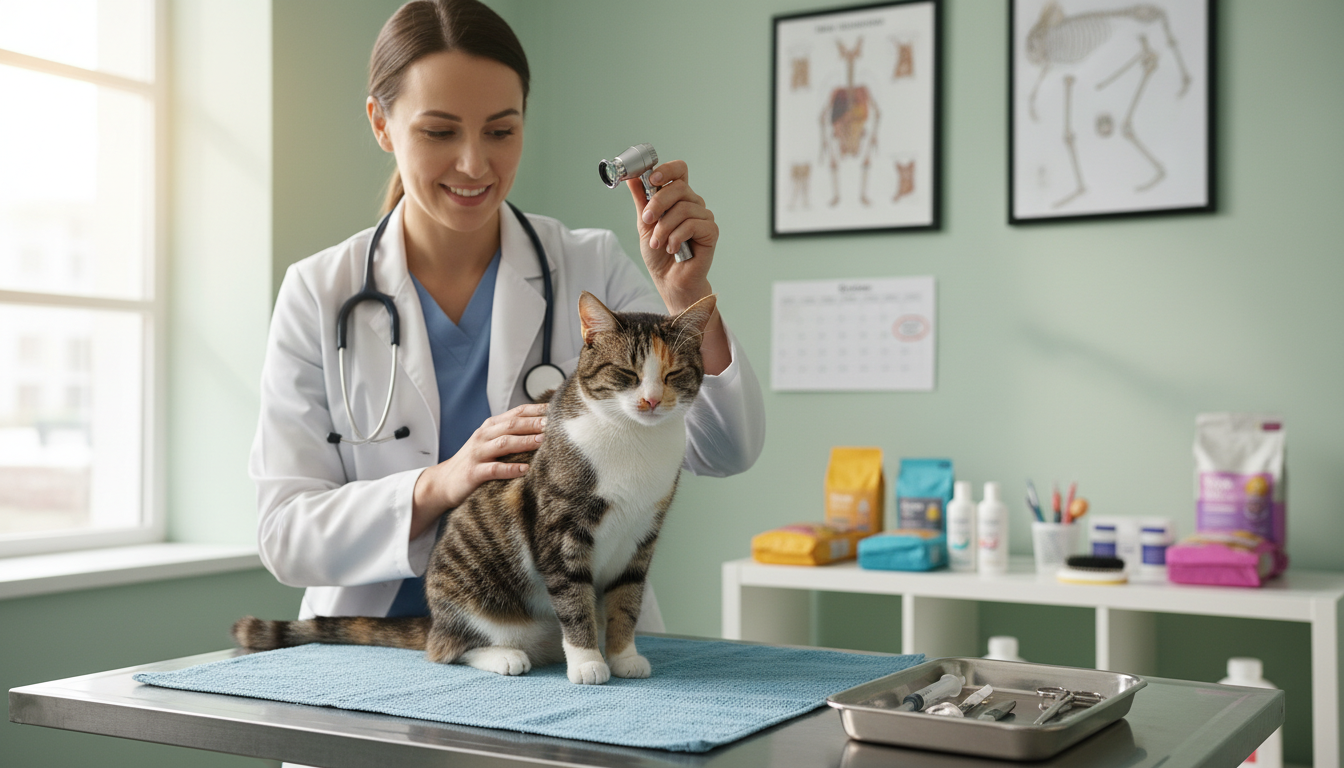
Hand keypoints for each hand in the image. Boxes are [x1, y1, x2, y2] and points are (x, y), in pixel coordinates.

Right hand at [410, 403, 546, 538]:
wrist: (443, 482)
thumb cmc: (474, 462)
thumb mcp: (489, 443)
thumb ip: (509, 434)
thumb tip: (543, 429)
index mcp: (490, 427)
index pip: (516, 413)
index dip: (536, 409)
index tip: (556, 409)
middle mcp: (483, 436)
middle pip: (511, 425)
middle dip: (533, 423)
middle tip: (554, 423)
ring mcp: (477, 454)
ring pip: (503, 443)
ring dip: (524, 441)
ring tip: (542, 441)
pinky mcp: (474, 473)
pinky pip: (494, 469)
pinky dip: (510, 469)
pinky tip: (525, 470)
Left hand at [626, 160, 731, 374]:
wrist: (668, 280)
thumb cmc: (659, 254)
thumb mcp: (645, 223)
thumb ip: (642, 200)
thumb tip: (630, 177)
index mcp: (678, 198)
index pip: (679, 170)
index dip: (666, 170)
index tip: (651, 179)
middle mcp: (693, 203)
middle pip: (679, 187)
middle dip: (658, 203)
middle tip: (647, 219)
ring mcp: (704, 217)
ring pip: (684, 208)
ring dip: (664, 227)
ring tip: (658, 243)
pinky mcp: (711, 231)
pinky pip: (693, 224)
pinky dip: (676, 237)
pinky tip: (672, 248)